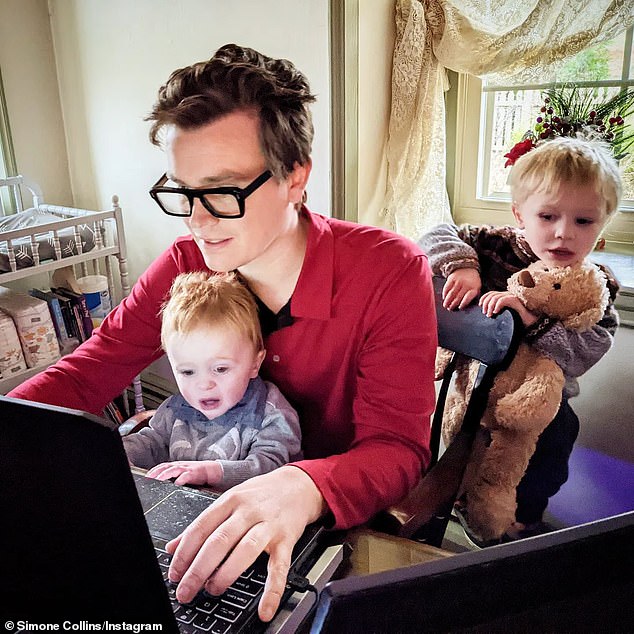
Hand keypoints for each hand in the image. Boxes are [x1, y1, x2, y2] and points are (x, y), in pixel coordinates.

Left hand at [146, 460, 222, 485]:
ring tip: (159, 479)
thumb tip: (163, 482)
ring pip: (174, 469)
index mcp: (177, 466)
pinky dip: (181, 479)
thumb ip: (174, 476)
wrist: (212, 470)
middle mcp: (180, 465)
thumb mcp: (183, 473)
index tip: (147, 476)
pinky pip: (186, 475)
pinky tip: (177, 483)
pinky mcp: (194, 473)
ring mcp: (187, 468)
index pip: (163, 466)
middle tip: (149, 478)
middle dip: (157, 472)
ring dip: (165, 474)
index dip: (154, 470)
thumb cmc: (197, 473)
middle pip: (166, 467)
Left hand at [165, 466, 325, 621]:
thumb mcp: (231, 499)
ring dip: (225, 574)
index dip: (184, 552)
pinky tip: (264, 608)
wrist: (299, 485)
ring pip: (245, 550)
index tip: (175, 573)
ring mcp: (268, 525)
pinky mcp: (286, 539)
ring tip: (212, 590)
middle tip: (186, 590)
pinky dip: (272, 590)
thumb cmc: (262, 494)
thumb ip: (203, 523)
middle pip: (219, 540)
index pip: (201, 527)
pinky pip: (279, 567)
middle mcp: (248, 511)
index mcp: (231, 500)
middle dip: (198, 569)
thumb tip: (173, 547)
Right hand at [442, 269, 481, 309]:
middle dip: (453, 304)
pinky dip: (445, 293)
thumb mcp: (477, 287)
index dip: (463, 303)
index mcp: (473, 288)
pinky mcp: (452, 278)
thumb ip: (473, 295)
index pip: (467, 297)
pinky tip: (444, 297)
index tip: (459, 307)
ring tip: (445, 305)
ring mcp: (458, 281)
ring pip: (451, 293)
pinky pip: (447, 288)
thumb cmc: (472, 280)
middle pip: (458, 297)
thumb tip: (466, 305)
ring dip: (447, 300)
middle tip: (450, 309)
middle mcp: (466, 284)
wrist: (467, 267)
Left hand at [479, 291, 538, 325]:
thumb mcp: (506, 316)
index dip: (484, 298)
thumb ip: (498, 313)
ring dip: (490, 306)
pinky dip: (497, 305)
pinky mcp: (517, 300)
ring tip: (489, 314)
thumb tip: (488, 315)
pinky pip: (503, 300)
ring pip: (496, 297)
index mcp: (505, 297)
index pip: (491, 293)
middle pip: (492, 294)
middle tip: (484, 313)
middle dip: (485, 303)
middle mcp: (508, 295)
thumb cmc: (521, 321)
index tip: (480, 306)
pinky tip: (496, 312)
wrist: (534, 323)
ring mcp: (513, 297)